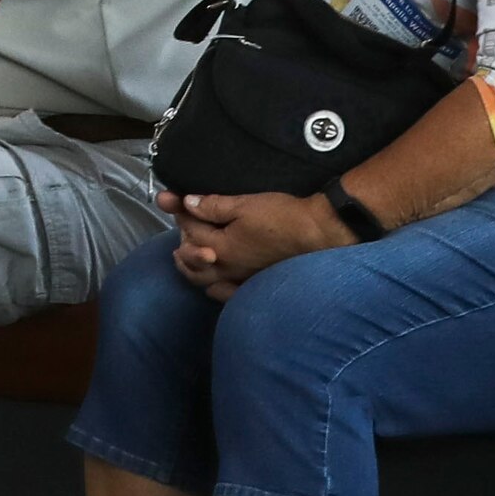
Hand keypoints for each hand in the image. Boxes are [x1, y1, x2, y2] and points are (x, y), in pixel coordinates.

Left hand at [158, 186, 352, 302]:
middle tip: (181, 230)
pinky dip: (214, 289)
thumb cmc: (281, 217)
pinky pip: (227, 295)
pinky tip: (214, 284)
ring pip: (205, 280)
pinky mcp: (254, 285)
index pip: (192, 230)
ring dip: (191, 267)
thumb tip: (187, 204)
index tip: (177, 200)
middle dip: (182, 243)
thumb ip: (213, 206)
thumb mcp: (244, 204)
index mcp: (221, 247)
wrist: (316, 234)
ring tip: (185, 256)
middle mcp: (226, 269)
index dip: (183, 213)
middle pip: (192, 260)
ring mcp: (240, 280)